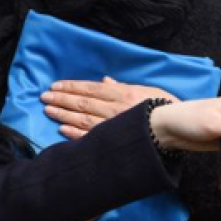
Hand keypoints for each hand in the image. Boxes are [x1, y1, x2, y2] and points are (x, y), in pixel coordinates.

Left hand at [42, 77, 178, 139]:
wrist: (176, 128)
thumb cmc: (165, 107)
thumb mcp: (146, 90)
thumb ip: (123, 86)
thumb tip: (106, 80)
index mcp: (121, 93)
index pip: (89, 89)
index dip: (70, 87)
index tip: (55, 86)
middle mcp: (113, 108)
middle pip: (81, 102)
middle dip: (60, 99)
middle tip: (44, 97)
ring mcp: (112, 125)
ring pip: (81, 118)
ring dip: (62, 114)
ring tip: (48, 110)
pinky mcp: (113, 140)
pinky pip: (89, 136)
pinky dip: (74, 133)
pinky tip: (62, 129)